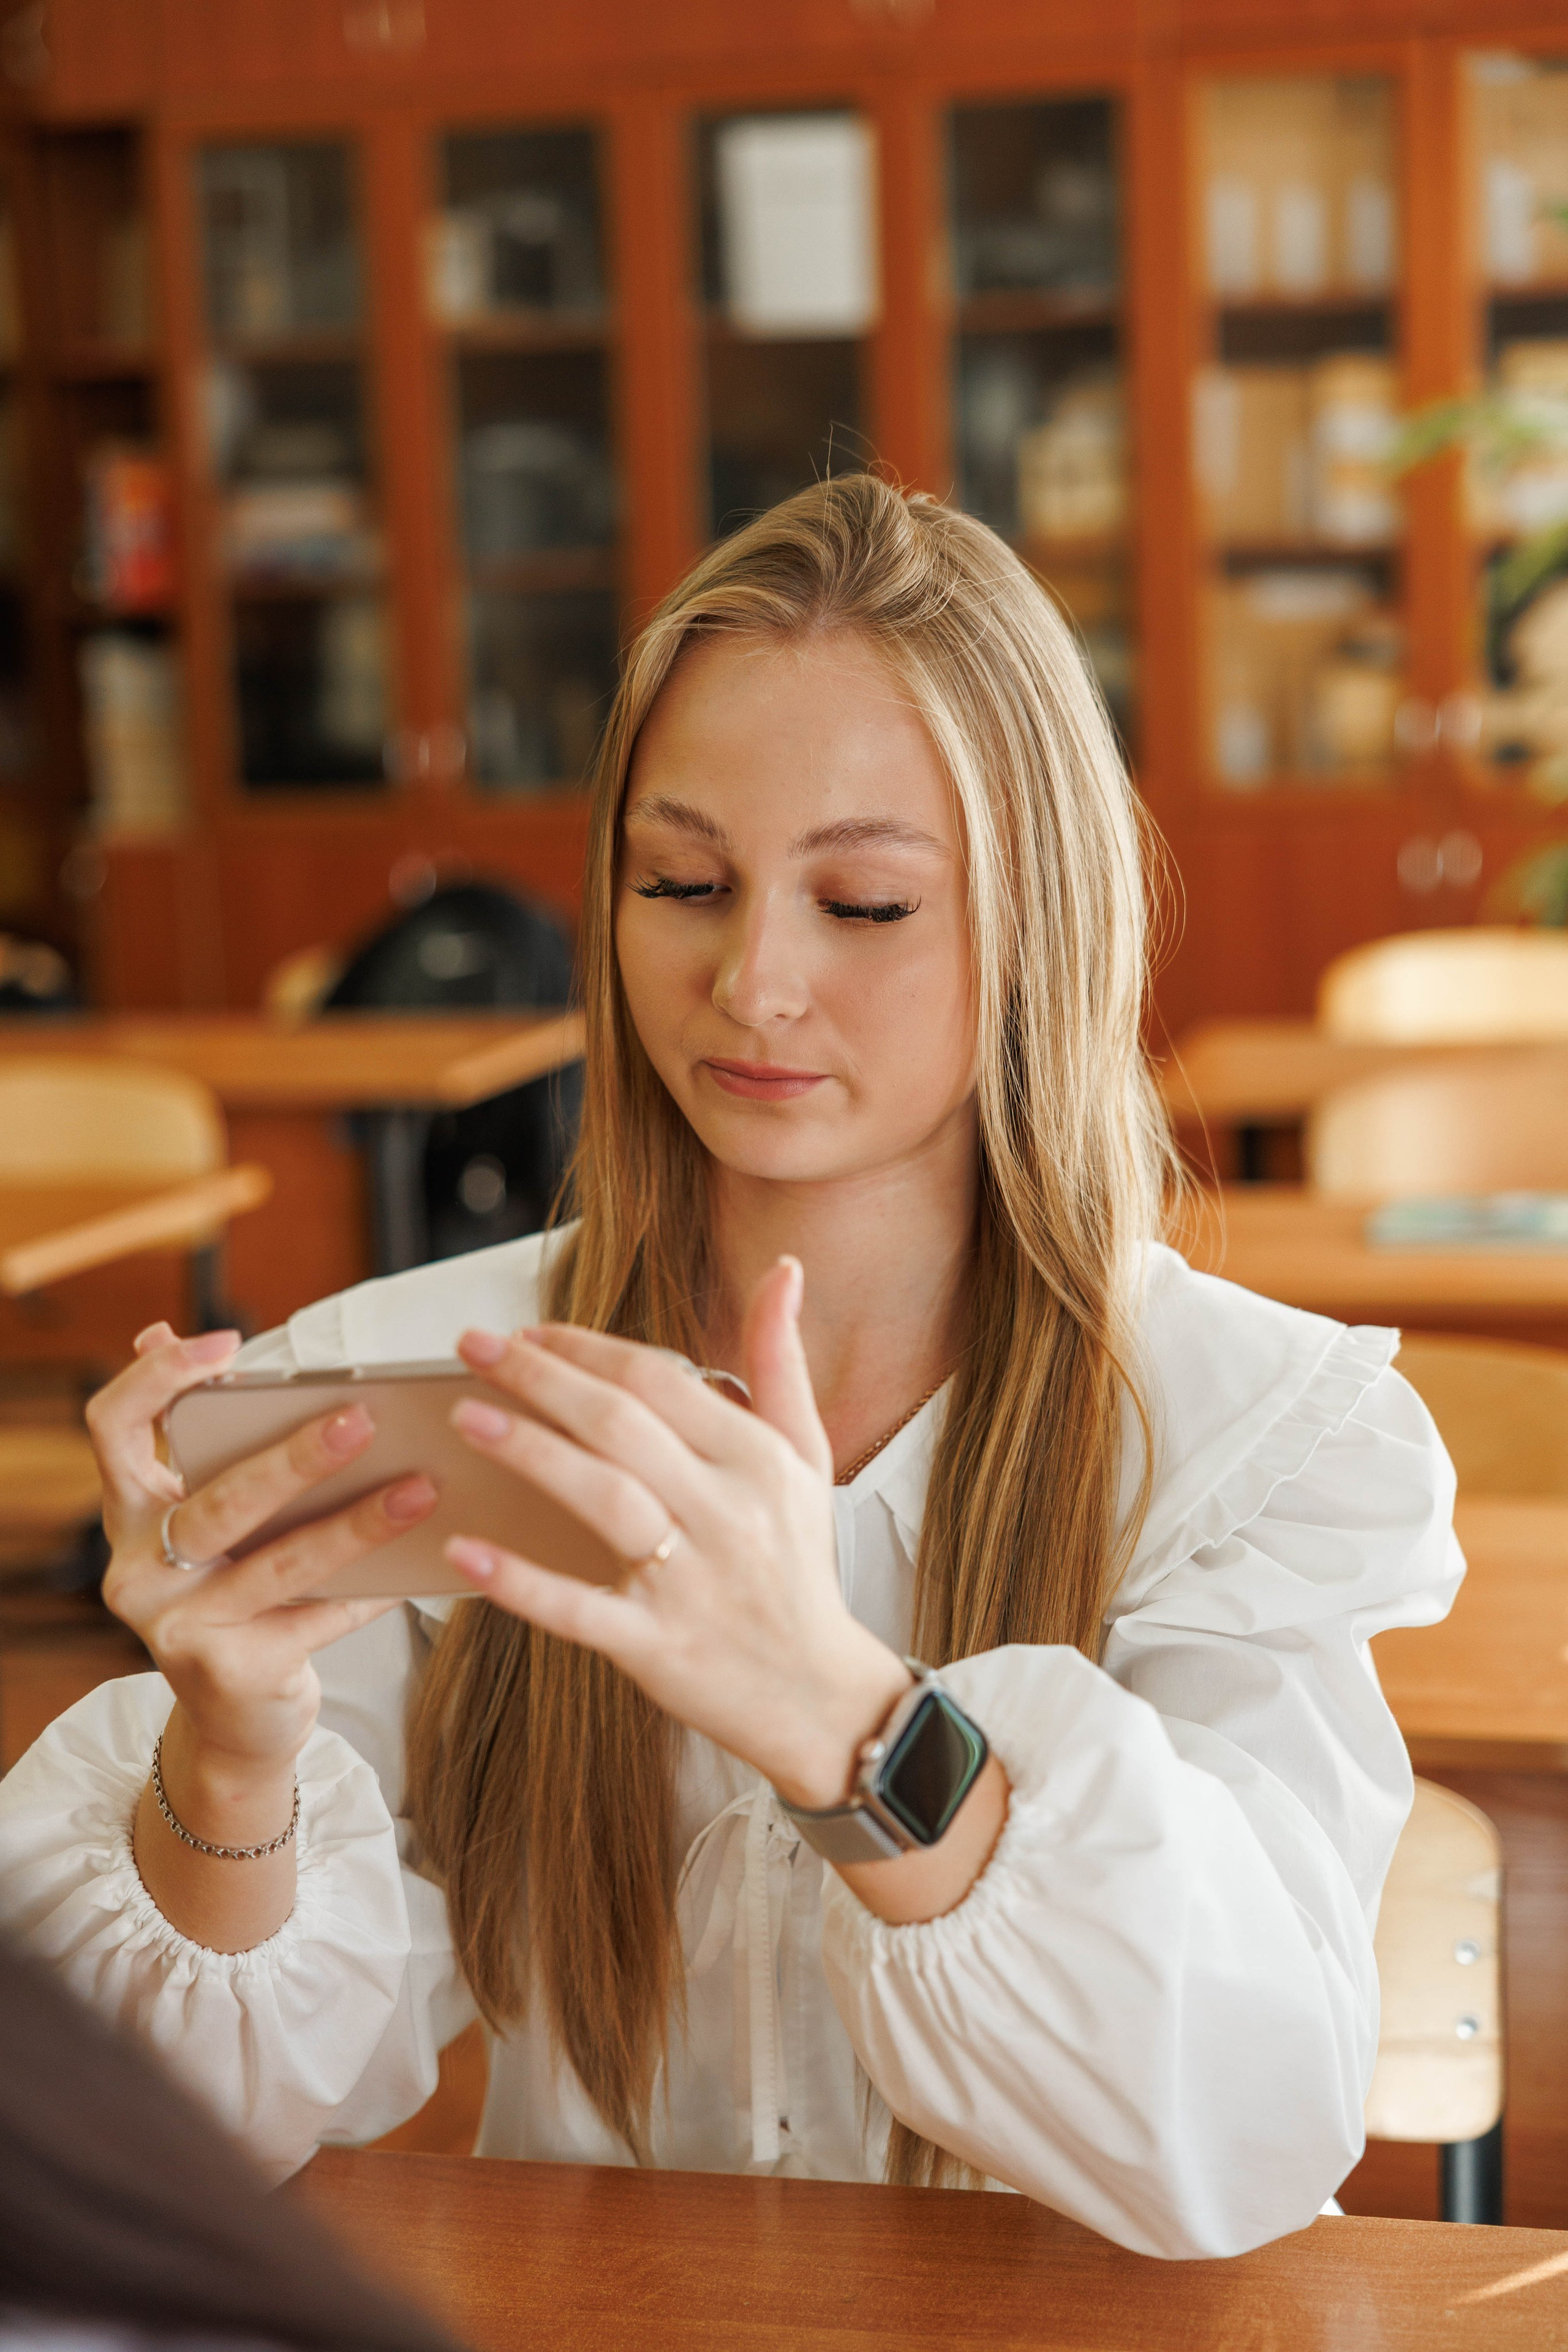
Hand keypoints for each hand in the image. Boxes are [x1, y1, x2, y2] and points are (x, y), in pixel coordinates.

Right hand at [90, 1322, 438, 1801]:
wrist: (240, 1719)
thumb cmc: (237, 1594)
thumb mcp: (214, 1521)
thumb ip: (204, 1440)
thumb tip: (191, 1341)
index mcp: (130, 1512)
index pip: (113, 1426)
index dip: (157, 1377)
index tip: (228, 1345)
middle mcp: (137, 1569)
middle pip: (215, 1500)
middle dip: (293, 1458)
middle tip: (363, 1417)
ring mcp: (177, 1627)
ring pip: (279, 1562)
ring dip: (358, 1523)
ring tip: (421, 1488)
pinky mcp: (229, 1673)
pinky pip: (317, 1618)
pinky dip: (373, 1588)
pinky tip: (421, 1562)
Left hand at [444, 1259, 911, 1807]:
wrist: (819, 1694)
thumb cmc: (796, 1562)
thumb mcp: (804, 1456)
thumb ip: (781, 1360)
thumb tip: (784, 1269)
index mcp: (756, 1459)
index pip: (660, 1382)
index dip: (588, 1349)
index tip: (529, 1332)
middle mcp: (727, 1512)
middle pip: (621, 1426)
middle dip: (543, 1379)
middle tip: (473, 1348)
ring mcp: (691, 1581)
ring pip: (602, 1499)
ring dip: (530, 1453)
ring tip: (467, 1417)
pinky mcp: (658, 1646)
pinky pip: (580, 1609)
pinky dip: (521, 1581)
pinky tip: (467, 1550)